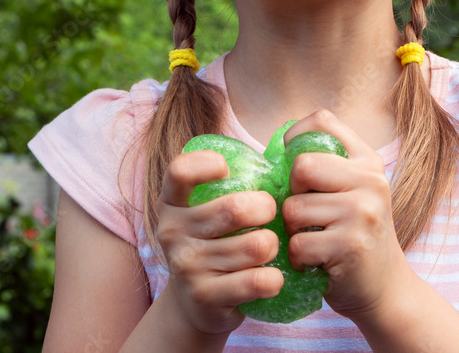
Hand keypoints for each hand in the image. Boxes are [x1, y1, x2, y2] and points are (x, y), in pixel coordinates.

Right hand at [156, 149, 284, 335]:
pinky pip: (259, 281)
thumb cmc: (215, 240)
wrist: (195, 302)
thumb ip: (232, 182)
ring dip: (274, 246)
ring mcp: (186, 265)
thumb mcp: (210, 207)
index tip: (227, 171)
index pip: (180, 170)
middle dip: (268, 208)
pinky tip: (271, 277)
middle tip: (271, 214)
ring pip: (256, 246)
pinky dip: (274, 279)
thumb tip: (286, 157)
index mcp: (172, 202)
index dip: (208, 164)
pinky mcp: (205, 296)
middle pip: (236, 208)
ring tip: (269, 248)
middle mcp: (172, 231)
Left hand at [282, 110, 413, 321]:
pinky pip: (298, 243)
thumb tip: (274, 152)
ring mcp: (362, 212)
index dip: (295, 136)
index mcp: (368, 161)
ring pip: (294, 208)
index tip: (294, 165)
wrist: (386, 288)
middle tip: (305, 213)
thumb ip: (326, 168)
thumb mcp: (353, 192)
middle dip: (292, 192)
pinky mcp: (350, 245)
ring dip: (293, 231)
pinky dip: (298, 258)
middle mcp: (370, 181)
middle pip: (301, 166)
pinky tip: (315, 261)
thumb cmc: (354, 236)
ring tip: (313, 240)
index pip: (322, 121)